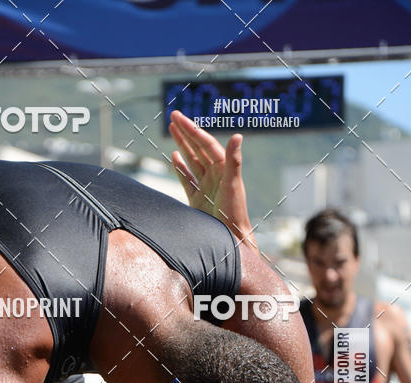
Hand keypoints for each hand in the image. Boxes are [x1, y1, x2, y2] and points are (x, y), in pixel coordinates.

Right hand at [169, 110, 257, 253]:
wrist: (229, 237)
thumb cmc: (234, 212)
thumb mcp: (233, 184)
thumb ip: (234, 160)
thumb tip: (237, 135)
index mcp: (223, 167)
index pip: (205, 144)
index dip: (192, 130)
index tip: (179, 118)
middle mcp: (214, 174)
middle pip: (197, 148)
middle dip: (185, 132)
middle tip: (173, 116)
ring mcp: (205, 185)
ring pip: (191, 160)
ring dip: (182, 144)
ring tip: (173, 129)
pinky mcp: (198, 199)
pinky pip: (187, 179)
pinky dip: (180, 168)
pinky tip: (174, 156)